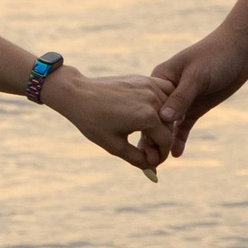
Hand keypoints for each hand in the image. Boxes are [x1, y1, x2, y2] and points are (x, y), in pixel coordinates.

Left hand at [44, 69, 172, 176]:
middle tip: (146, 151)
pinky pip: (163, 93)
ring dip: (162, 124)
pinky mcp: (144, 80)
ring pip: (168, 110)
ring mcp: (149, 86)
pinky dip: (162, 105)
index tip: (152, 162)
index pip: (166, 141)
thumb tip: (153, 167)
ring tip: (146, 134)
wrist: (78, 94)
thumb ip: (137, 158)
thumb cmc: (93, 121)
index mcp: (147, 117)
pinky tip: (150, 114)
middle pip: (168, 126)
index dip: (161, 156)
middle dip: (160, 141)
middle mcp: (152, 99)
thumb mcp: (115, 145)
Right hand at [147, 23, 247, 153]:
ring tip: (158, 164)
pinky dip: (180, 139)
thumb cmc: (215, 56)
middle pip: (155, 119)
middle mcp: (167, 91)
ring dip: (164, 143)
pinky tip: (176, 154)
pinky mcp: (196, 107)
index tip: (139, 147)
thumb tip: (163, 118)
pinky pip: (184, 126)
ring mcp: (182, 100)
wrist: (240, 49)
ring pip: (169, 126)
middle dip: (151, 139)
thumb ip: (181, 97)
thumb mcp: (197, 76)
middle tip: (147, 162)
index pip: (147, 106)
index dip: (143, 127)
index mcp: (161, 79)